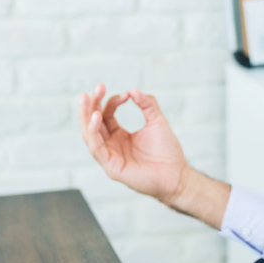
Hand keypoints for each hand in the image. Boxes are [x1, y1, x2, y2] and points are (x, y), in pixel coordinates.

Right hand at [78, 84, 231, 226]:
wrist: (176, 175)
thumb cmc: (167, 152)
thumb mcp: (157, 121)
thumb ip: (147, 105)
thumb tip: (133, 89)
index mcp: (119, 135)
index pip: (106, 115)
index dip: (111, 101)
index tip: (127, 94)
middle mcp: (111, 145)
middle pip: (93, 123)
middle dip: (91, 105)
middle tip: (97, 88)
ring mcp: (109, 157)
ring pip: (90, 135)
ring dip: (87, 117)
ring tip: (89, 100)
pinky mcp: (111, 167)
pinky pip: (96, 149)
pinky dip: (94, 133)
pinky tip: (96, 118)